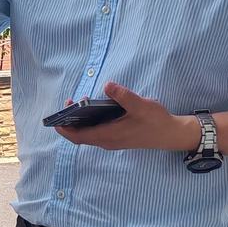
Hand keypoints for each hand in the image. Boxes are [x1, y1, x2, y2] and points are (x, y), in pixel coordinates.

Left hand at [53, 82, 197, 152]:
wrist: (172, 134)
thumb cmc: (156, 121)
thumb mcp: (141, 105)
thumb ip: (123, 95)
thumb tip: (108, 85)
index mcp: (109, 135)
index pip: (79, 136)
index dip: (64, 129)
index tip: (56, 119)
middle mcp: (108, 141)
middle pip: (81, 136)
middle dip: (71, 122)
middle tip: (69, 104)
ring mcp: (113, 140)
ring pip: (89, 134)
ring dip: (81, 121)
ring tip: (81, 103)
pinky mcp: (118, 137)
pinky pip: (98, 132)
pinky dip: (91, 122)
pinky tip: (95, 108)